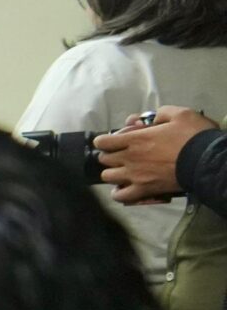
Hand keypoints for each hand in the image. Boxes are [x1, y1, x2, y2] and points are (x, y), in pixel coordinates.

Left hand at [97, 106, 212, 203]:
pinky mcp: (143, 190)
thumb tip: (148, 119)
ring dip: (113, 173)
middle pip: (104, 159)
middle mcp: (129, 158)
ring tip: (124, 171)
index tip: (113, 141)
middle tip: (123, 154)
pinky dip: (119, 193)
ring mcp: (134, 176)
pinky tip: (125, 188)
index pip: (102, 142)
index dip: (105, 140)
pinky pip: (120, 196)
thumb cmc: (193, 135)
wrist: (206, 160)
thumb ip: (160, 113)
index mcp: (135, 139)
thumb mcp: (179, 114)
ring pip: (108, 177)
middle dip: (111, 155)